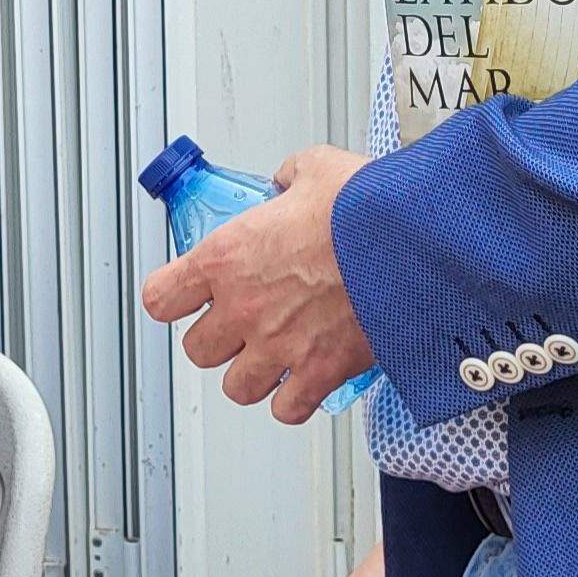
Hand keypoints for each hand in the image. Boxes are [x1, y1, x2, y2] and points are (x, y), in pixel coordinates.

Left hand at [138, 144, 379, 422]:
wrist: (416, 243)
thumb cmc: (367, 208)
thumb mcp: (317, 168)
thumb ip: (289, 177)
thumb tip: (289, 182)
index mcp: (228, 256)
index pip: (161, 298)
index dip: (172, 297)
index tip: (185, 295)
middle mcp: (244, 307)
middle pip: (197, 349)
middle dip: (217, 339)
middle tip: (241, 324)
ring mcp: (280, 345)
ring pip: (236, 387)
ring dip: (251, 375)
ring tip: (272, 356)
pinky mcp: (320, 372)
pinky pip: (288, 409)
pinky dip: (294, 401)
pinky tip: (305, 381)